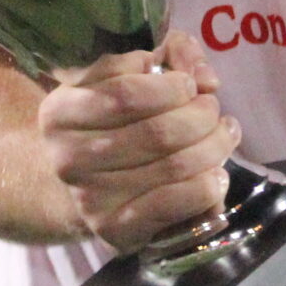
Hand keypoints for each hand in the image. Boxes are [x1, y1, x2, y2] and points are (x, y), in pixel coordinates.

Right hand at [35, 32, 237, 254]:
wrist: (88, 185)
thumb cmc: (115, 119)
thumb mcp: (131, 73)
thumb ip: (169, 54)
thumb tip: (203, 76)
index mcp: (60, 111)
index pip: (125, 92)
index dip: (170, 85)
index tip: (190, 84)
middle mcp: (67, 157)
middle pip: (157, 132)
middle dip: (201, 115)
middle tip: (213, 109)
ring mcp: (89, 199)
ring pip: (173, 166)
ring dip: (214, 147)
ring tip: (225, 134)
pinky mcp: (114, 231)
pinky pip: (174, 204)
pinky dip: (206, 187)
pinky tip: (217, 174)